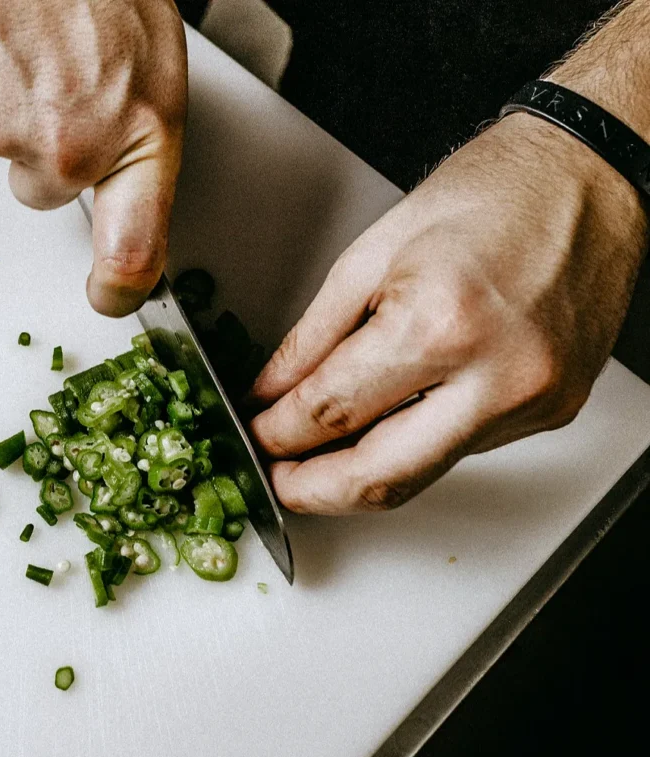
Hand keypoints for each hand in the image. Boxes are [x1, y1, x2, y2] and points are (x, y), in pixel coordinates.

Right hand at [0, 0, 186, 315]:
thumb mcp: (153, 66)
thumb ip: (133, 139)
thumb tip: (114, 189)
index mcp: (139, 136)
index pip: (134, 251)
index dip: (120, 287)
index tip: (111, 295)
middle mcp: (72, 147)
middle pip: (43, 190)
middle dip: (48, 149)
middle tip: (61, 83)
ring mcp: (7, 129)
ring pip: (2, 147)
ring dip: (13, 106)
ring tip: (32, 45)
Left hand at [250, 114, 646, 513]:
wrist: (586, 177)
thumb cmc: (489, 194)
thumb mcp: (371, 254)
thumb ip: (312, 338)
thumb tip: (272, 393)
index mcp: (440, 323)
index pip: (332, 411)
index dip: (278, 434)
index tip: (258, 435)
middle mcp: (496, 375)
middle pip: (380, 477)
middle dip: (313, 490)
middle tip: (278, 480)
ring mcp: (531, 401)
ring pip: (422, 476)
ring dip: (360, 476)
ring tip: (318, 457)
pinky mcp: (552, 411)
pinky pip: (462, 450)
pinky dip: (412, 446)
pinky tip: (386, 424)